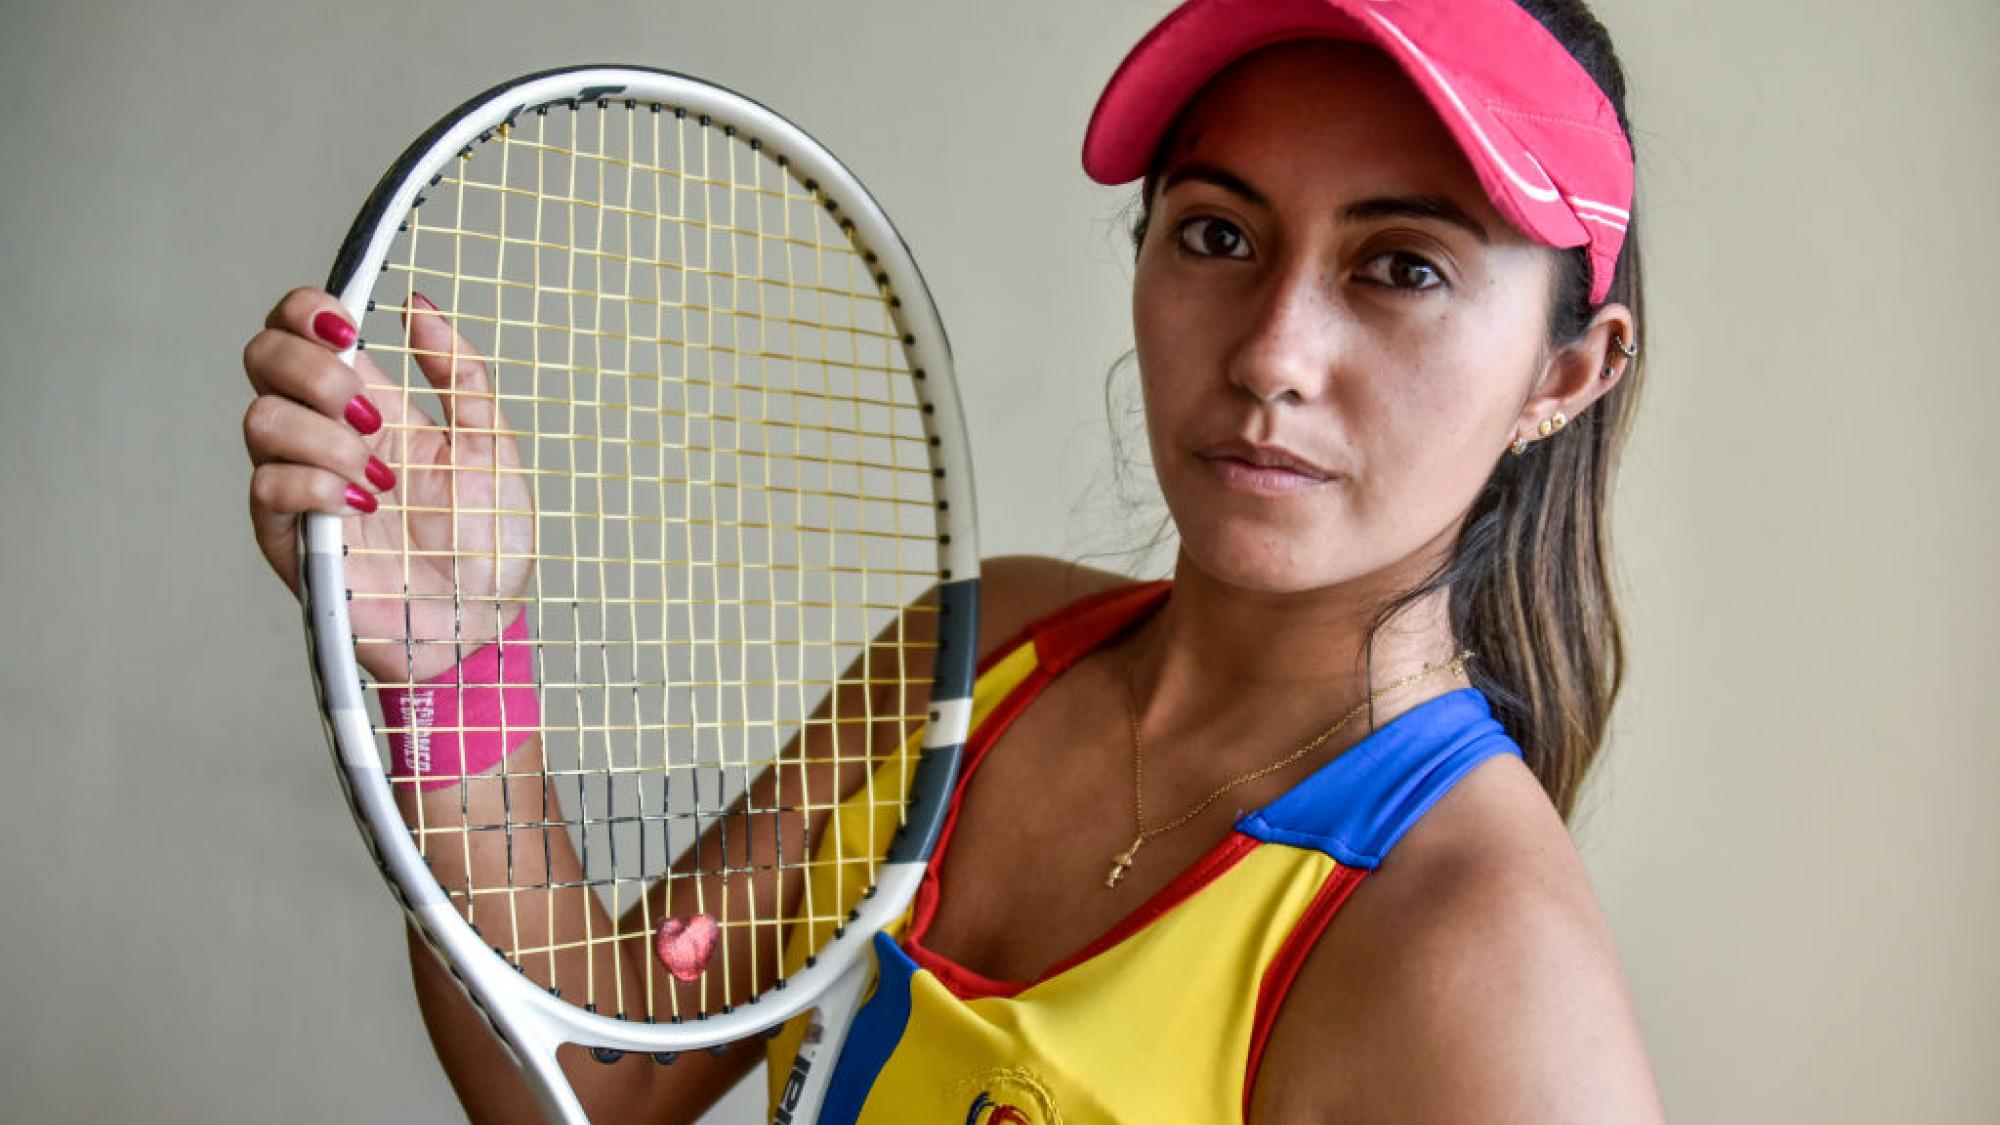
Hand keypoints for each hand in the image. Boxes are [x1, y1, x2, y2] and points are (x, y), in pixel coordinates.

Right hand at [243, 287, 533, 682]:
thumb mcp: (492, 447)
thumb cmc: (488, 543)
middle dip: (313, 369)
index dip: (305, 310)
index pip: (303, 330)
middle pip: (264, 358)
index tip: (347, 325)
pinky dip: (316, 486)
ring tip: (381, 481)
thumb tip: (420, 306)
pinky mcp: (290, 538)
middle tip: (370, 412)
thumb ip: (462, 374)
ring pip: (261, 419)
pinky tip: (362, 507)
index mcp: (371, 405)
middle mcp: (325, 435)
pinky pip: (268, 486)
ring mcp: (301, 485)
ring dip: (326, 437)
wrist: (483, 624)